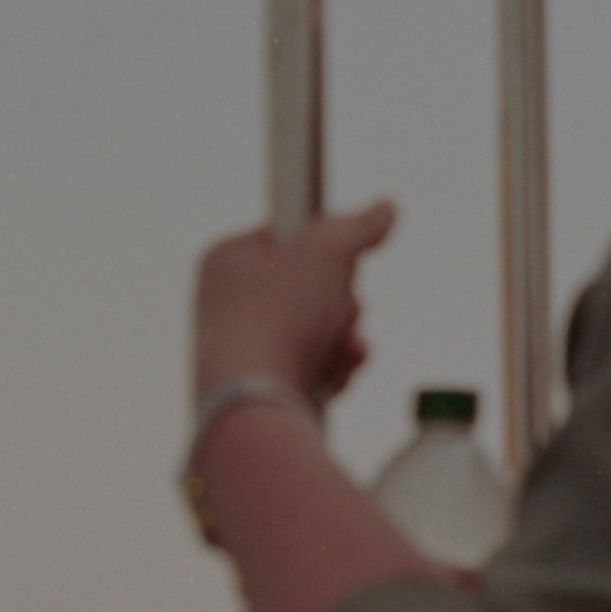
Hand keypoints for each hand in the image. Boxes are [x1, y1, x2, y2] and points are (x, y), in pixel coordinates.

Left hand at [191, 200, 395, 409]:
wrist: (253, 402)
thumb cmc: (279, 317)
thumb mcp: (328, 249)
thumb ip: (359, 225)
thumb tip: (384, 209)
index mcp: (227, 258)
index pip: (290, 235)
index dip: (325, 246)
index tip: (336, 258)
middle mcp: (225, 302)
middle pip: (310, 286)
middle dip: (342, 303)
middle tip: (339, 312)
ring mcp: (239, 346)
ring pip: (316, 329)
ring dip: (343, 339)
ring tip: (340, 350)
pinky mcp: (257, 384)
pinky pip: (309, 367)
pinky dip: (331, 370)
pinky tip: (335, 376)